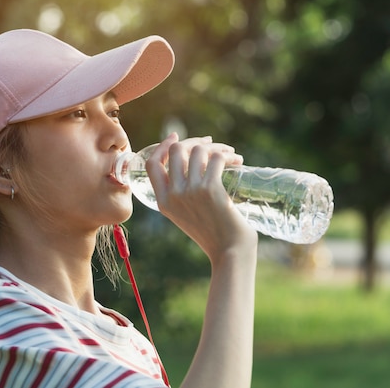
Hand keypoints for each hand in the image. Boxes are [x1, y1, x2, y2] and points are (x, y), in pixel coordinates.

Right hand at [145, 133, 256, 264]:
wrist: (229, 252)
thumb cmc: (214, 235)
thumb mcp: (187, 216)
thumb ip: (182, 195)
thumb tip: (193, 164)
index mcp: (163, 202)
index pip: (152, 165)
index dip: (162, 147)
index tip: (175, 137)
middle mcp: (173, 195)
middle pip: (176, 151)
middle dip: (195, 141)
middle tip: (211, 144)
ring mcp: (190, 191)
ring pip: (198, 151)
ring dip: (216, 147)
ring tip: (229, 154)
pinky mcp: (210, 189)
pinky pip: (216, 159)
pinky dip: (228, 155)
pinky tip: (237, 161)